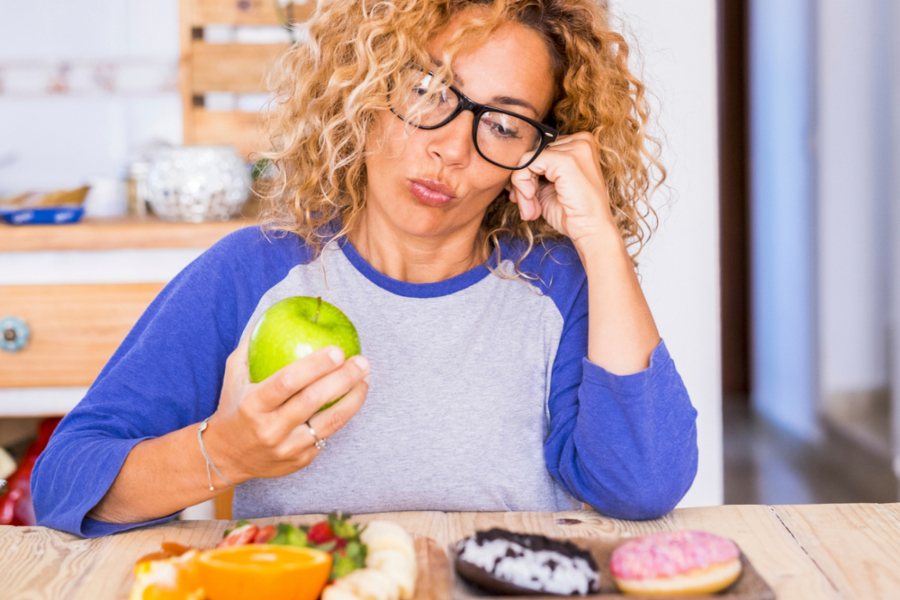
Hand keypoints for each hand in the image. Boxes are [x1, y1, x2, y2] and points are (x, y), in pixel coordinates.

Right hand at [203, 327, 369, 483]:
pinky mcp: (300, 461)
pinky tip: (352, 399)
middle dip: (343, 379)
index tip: (338, 350)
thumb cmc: (233, 406)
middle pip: (313, 401)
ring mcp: (286, 449)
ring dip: (353, 400)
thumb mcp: (234, 374)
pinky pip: (326, 436)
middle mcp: (269, 429)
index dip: (315, 366)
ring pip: (329, 423)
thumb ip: (251, 344)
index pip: (287, 382)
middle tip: (362, 362)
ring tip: (365, 380)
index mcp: (253, 405)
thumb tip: (272, 310)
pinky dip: (341, 416)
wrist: (224, 457)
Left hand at [506, 131, 616, 247]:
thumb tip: (510, 167)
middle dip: (523, 182)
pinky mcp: (564, 160)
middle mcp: (579, 141)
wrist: (591, 231)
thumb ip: (534, 172)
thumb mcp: (549, 186)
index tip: (525, 197)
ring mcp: (574, 148)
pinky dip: (522, 184)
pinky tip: (531, 201)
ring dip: (521, 188)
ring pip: (527, 158)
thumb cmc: (573, 213)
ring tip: (530, 209)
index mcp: (579, 144)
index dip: (528, 174)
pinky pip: (527, 164)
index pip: (540, 150)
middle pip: (533, 152)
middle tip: (528, 206)